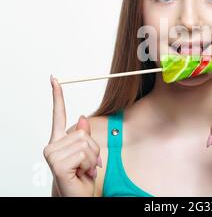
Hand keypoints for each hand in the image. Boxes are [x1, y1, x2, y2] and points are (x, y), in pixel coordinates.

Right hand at [43, 75, 101, 196]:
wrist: (78, 198)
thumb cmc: (81, 177)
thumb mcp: (87, 154)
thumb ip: (84, 136)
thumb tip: (81, 119)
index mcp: (58, 141)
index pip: (58, 115)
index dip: (57, 96)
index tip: (54, 79)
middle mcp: (52, 146)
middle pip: (83, 132)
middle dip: (92, 149)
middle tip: (86, 164)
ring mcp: (52, 154)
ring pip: (86, 142)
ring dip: (92, 158)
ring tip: (84, 170)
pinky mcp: (57, 163)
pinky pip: (84, 153)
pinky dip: (89, 164)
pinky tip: (81, 173)